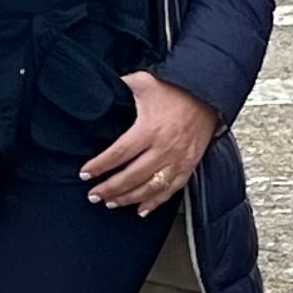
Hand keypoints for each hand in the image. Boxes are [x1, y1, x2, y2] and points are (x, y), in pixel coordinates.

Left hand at [83, 70, 221, 215]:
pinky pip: (170, 190)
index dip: (99, 166)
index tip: (85, 174)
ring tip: (111, 203)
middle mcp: (163, 149)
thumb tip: (100, 88)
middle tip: (93, 195)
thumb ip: (121, 86)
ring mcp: (177, 160)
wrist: (207, 96)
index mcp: (149, 129)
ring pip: (149, 188)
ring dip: (128, 198)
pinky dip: (155, 203)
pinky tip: (141, 209)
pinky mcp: (188, 166)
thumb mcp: (144, 82)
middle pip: (131, 176)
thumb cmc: (175, 90)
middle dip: (109, 188)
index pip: (118, 154)